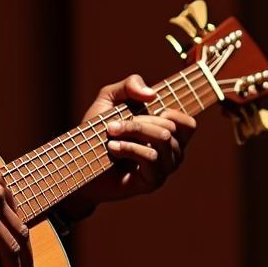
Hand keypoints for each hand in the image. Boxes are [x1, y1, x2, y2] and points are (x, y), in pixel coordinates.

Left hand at [69, 73, 196, 206]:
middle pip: (170, 127)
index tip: (143, 112)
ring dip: (132, 131)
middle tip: (112, 125)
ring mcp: (164, 168)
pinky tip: (112, 148)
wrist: (78, 163)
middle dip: (138, 121)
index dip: (170, 112)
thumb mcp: (109, 99)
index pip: (188, 124)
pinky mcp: (153, 181)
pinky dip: (130, 147)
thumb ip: (130, 85)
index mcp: (169, 134)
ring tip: (110, 134)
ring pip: (163, 140)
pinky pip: (151, 157)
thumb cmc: (96, 131)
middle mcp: (172, 152)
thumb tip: (152, 94)